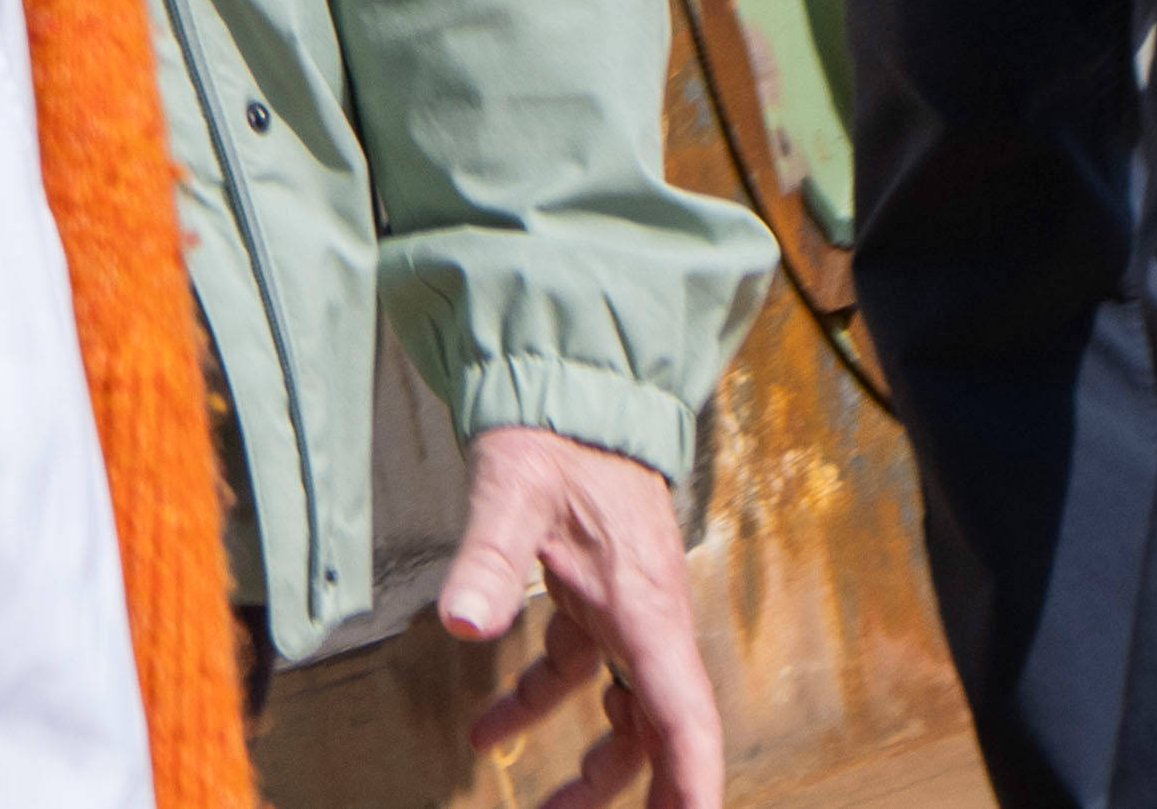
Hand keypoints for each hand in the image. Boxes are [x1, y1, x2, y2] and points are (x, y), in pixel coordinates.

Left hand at [442, 423, 718, 808]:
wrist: (569, 390)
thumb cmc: (553, 438)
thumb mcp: (511, 491)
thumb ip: (489, 558)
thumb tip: (463, 625)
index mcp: (645, 612)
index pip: (686, 718)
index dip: (693, 781)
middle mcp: (646, 625)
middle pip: (660, 734)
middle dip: (647, 797)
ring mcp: (623, 617)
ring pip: (620, 716)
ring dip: (591, 771)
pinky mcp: (593, 603)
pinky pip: (574, 676)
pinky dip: (536, 707)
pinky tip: (487, 734)